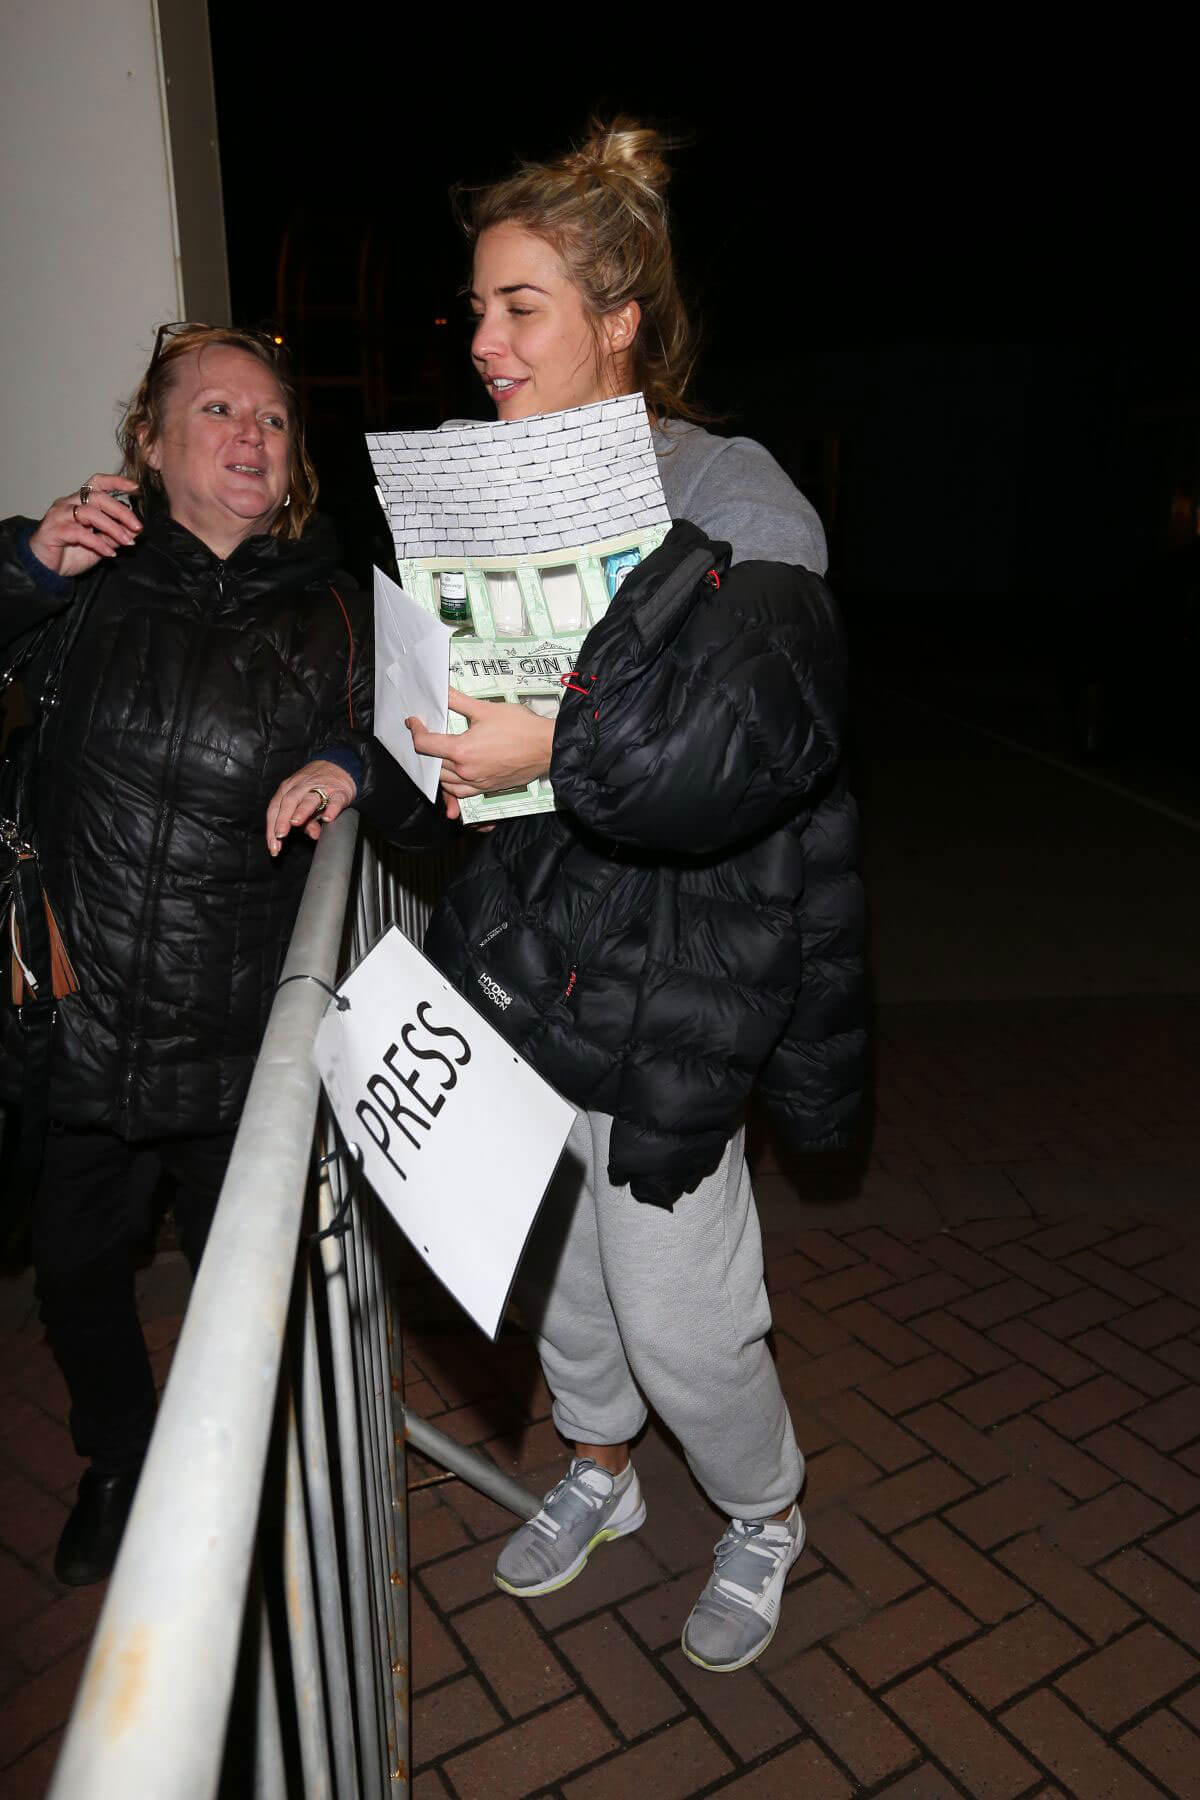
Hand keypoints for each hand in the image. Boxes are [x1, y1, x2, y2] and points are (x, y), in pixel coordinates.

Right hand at [28, 474, 140, 578]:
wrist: (47, 569)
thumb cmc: (71, 553)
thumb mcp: (100, 544)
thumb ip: (115, 536)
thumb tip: (135, 530)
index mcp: (79, 502)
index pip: (97, 483)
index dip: (115, 482)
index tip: (135, 487)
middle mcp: (68, 503)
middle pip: (97, 497)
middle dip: (121, 511)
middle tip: (137, 526)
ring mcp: (59, 515)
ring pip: (90, 513)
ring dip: (112, 528)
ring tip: (126, 542)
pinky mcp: (54, 530)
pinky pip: (79, 533)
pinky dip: (98, 543)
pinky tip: (109, 553)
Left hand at [266, 760, 356, 855]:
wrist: (340, 766)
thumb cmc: (318, 786)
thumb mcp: (307, 802)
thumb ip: (307, 821)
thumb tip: (313, 835)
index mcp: (289, 789)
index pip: (275, 808)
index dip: (272, 827)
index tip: (273, 845)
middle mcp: (301, 787)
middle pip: (288, 802)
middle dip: (282, 819)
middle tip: (280, 835)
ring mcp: (321, 788)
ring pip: (309, 799)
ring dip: (301, 811)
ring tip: (296, 823)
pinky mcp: (339, 791)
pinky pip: (334, 800)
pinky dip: (331, 809)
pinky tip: (328, 818)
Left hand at [408, 688, 554, 802]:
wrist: (547, 747)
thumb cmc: (521, 727)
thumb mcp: (486, 708)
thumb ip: (458, 701)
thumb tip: (442, 690)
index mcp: (461, 750)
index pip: (425, 744)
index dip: (416, 731)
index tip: (414, 722)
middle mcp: (466, 770)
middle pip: (433, 763)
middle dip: (426, 748)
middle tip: (426, 734)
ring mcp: (476, 782)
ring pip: (444, 781)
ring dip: (437, 769)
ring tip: (437, 755)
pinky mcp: (487, 788)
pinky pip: (461, 792)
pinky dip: (452, 786)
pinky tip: (453, 776)